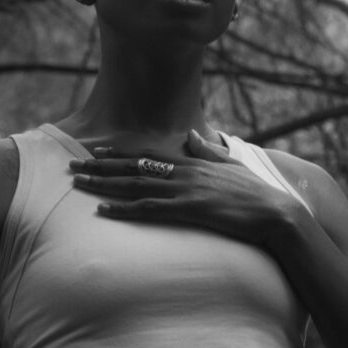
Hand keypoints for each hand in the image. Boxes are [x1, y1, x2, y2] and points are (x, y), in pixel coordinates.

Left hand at [70, 129, 296, 245]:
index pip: (147, 155)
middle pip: (133, 168)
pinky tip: (103, 210)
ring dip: (103, 185)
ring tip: (79, 184)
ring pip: (134, 186)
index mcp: (191, 163)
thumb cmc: (254, 193)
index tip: (96, 151)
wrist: (274, 213)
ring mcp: (184, 191)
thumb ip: (207, 150)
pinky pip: (148, 209)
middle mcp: (183, 173)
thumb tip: (191, 134)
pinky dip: (123, 208)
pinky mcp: (188, 210)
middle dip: (101, 167)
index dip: (119, 153)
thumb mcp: (229, 165)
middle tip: (74, 166)